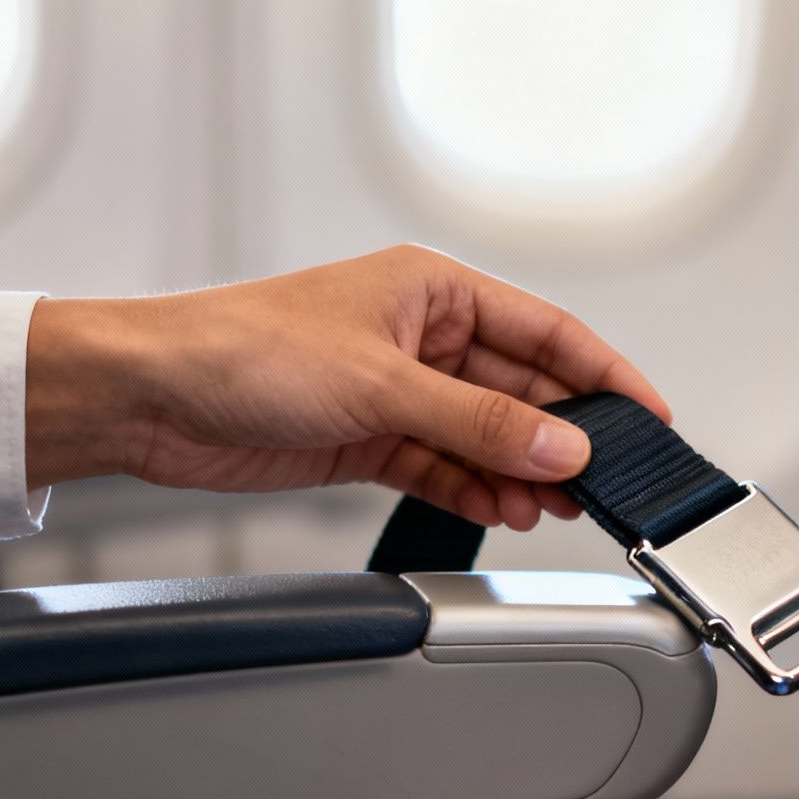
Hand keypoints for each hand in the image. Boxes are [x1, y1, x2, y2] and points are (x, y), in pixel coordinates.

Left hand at [22, 245, 667, 529]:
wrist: (148, 398)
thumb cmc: (239, 350)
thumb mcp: (381, 385)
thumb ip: (481, 423)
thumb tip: (564, 443)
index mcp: (433, 289)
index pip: (547, 330)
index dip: (605, 373)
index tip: (650, 416)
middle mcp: (422, 336)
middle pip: (523, 389)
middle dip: (563, 437)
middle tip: (605, 481)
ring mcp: (398, 390)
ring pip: (488, 435)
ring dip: (522, 472)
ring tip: (556, 508)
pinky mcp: (370, 439)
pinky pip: (446, 464)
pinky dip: (476, 488)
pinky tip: (505, 509)